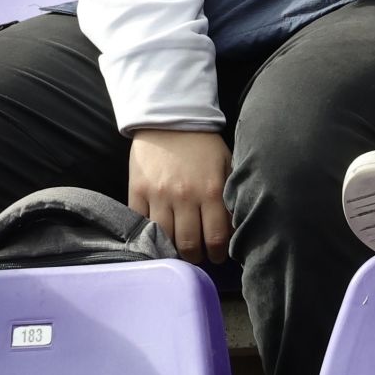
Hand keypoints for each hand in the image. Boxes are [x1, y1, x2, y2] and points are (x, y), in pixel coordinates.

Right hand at [128, 128, 232, 263]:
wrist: (169, 117)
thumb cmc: (203, 144)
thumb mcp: (226, 163)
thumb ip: (231, 194)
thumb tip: (237, 225)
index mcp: (211, 190)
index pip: (216, 236)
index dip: (219, 253)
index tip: (218, 256)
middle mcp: (185, 196)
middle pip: (189, 244)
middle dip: (196, 257)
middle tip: (198, 257)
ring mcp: (159, 194)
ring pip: (165, 238)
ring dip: (172, 250)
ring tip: (178, 251)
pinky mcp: (138, 191)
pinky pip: (141, 223)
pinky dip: (148, 235)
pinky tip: (156, 238)